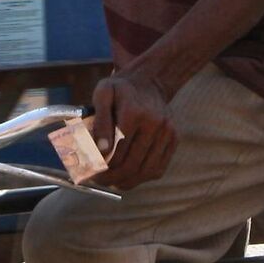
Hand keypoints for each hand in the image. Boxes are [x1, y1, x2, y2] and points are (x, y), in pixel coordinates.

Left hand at [91, 70, 175, 189]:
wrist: (150, 80)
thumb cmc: (121, 89)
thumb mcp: (102, 94)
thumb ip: (100, 121)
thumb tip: (102, 149)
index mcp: (134, 112)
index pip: (116, 152)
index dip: (101, 167)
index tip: (90, 172)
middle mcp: (154, 123)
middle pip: (131, 164)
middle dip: (111, 178)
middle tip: (98, 180)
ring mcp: (167, 132)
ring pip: (146, 171)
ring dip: (127, 181)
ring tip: (112, 182)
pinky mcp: (173, 139)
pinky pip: (159, 168)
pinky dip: (143, 178)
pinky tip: (129, 176)